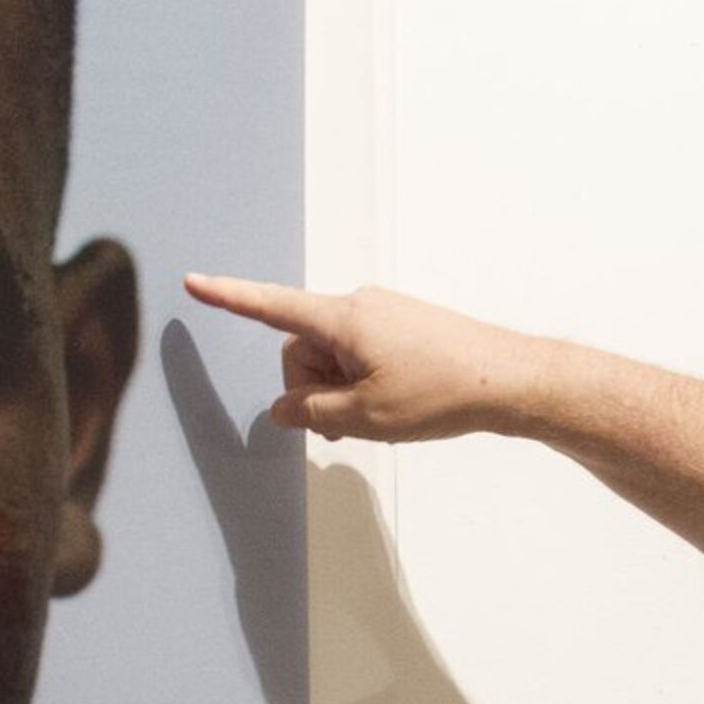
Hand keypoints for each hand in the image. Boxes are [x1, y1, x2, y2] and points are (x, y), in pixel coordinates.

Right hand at [182, 275, 544, 441]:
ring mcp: (383, 314)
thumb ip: (310, 413)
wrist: (510, 379)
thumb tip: (283, 410)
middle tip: (351, 422)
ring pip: (334, 357)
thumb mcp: (365, 416)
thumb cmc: (443, 392)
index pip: (271, 306)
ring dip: (341, 390)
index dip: (228, 298)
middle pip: (303, 349)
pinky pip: (361, 354)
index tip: (194, 282)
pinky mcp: (403, 326)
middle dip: (312, 388)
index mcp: (343, 319)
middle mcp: (359, 305)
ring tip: (383, 415)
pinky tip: (396, 405)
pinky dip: (363, 383)